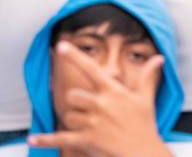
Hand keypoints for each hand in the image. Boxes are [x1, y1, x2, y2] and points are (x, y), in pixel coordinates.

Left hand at [28, 41, 170, 156]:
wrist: (142, 151)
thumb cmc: (144, 124)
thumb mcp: (146, 98)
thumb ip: (148, 77)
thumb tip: (159, 58)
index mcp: (112, 92)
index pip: (91, 69)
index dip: (76, 56)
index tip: (62, 46)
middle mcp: (100, 104)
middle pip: (73, 96)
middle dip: (77, 102)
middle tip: (91, 109)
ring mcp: (91, 123)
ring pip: (68, 115)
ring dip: (74, 120)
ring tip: (90, 126)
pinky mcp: (84, 140)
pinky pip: (59, 138)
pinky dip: (45, 140)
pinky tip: (33, 139)